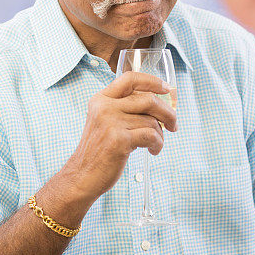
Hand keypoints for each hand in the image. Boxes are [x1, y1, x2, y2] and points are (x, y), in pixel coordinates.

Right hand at [58, 72, 177, 204]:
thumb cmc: (99, 150)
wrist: (82, 176)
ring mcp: (111, 122)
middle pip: (148, 99)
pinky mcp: (119, 140)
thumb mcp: (105, 121)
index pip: (130, 78)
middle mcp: (104, 107)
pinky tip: (153, 150)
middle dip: (167, 112)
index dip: (153, 81)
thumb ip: (124, 108)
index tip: (167, 88)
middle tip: (173, 124)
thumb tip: (158, 103)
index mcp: (101, 99)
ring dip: (160, 134)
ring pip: (151, 120)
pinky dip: (158, 144)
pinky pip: (151, 135)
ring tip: (155, 144)